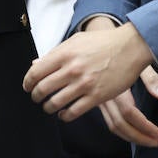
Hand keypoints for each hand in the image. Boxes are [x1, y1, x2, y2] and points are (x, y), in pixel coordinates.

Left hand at [22, 22, 157, 146]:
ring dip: (48, 107)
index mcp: (64, 54)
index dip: (28, 82)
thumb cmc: (102, 42)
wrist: (129, 47)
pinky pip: (74, 111)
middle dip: (35, 96)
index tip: (27, 86)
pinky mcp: (97, 96)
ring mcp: (84, 84)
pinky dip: (65, 116)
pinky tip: (64, 114)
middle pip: (43, 89)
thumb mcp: (75, 41)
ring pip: (56, 102)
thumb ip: (56, 53)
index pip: (36, 72)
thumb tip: (36, 64)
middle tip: (36, 98)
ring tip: (48, 107)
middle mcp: (72, 69)